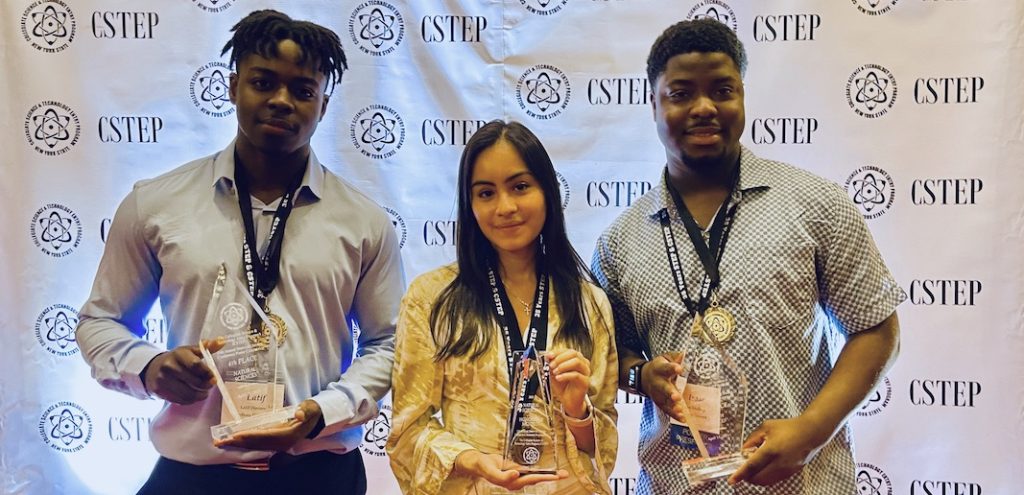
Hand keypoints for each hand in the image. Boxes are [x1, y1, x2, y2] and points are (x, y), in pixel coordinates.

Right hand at [143, 338, 224, 404]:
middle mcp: (169, 366)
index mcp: (178, 354)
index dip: (207, 372)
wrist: (153, 368)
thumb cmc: (177, 359)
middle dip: (206, 385)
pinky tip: (194, 395)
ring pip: (188, 393)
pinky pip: (180, 400)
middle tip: (211, 385)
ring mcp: (163, 380)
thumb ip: (207, 347)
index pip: (195, 365)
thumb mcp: (190, 351)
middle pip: (194, 381)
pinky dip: (191, 400)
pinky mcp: (160, 391)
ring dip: (200, 395)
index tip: (214, 376)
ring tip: (204, 392)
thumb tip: (222, 341)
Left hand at [213, 399, 322, 451]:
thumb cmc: (312, 411)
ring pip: (255, 445)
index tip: (235, 435)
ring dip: (238, 444)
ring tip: (222, 442)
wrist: (317, 420)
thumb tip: (299, 413)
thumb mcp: (311, 407)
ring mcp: (278, 444)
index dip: (250, 436)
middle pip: (256, 443)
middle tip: (219, 441)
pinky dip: (245, 443)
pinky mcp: (275, 442)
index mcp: (288, 434)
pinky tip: (235, 441)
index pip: (265, 435)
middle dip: (237, 443)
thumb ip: (306, 410)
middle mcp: (281, 442)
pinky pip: (258, 444)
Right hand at [453, 450, 567, 489]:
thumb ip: (503, 476)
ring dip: (548, 474)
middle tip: (564, 474)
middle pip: (537, 478)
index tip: (553, 476)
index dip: (542, 477)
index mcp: (512, 482)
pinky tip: (547, 467)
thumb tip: (517, 475)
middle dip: (551, 477)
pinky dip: (540, 469)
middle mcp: (517, 480)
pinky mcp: (516, 468)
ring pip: (535, 475)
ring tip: (560, 473)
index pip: (531, 479)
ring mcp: (517, 475)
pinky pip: (530, 470)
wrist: (478, 463)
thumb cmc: (484, 467)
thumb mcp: (491, 471)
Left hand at [545, 349, 590, 417]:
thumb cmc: (563, 386)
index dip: (558, 352)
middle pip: (574, 353)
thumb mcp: (554, 373)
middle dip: (560, 358)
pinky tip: (558, 378)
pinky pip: (576, 375)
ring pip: (577, 362)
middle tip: (551, 365)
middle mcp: (583, 364)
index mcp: (576, 359)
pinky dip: (565, 375)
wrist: (568, 401)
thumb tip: (547, 356)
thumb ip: (552, 364)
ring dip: (563, 366)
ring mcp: (585, 372)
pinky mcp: (585, 381)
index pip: (568, 350)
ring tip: (555, 372)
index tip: (549, 355)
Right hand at [642, 352, 685, 421]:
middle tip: (676, 396)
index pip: (666, 368)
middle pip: (663, 387)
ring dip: (672, 406)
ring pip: (664, 401)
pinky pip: (666, 410)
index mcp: (659, 369)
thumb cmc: (659, 367)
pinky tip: (683, 419)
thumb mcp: (664, 358)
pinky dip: (674, 415)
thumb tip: (683, 354)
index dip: (672, 368)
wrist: (643, 377)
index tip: (679, 369)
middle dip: (669, 392)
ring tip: (680, 410)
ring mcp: (657, 394)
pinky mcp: (659, 402)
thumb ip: (674, 357)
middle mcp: (657, 382)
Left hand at [727, 415, 830, 485]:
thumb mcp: (766, 427)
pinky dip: (766, 477)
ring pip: (766, 481)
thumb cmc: (788, 427)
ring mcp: (786, 470)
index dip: (740, 474)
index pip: (752, 466)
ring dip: (756, 478)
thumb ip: (752, 439)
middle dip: (747, 477)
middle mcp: (779, 463)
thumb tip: (743, 450)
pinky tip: (765, 467)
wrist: (812, 433)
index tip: (731, 480)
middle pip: (758, 478)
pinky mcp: (791, 473)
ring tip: (754, 467)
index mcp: (771, 450)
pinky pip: (774, 479)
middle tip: (742, 471)